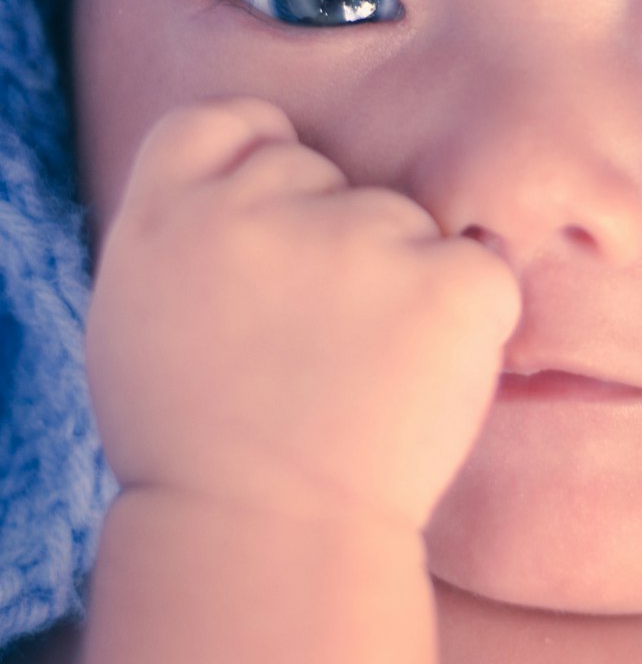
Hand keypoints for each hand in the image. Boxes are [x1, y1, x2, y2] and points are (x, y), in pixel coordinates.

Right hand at [84, 95, 521, 533]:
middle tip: (310, 345)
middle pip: (325, 173)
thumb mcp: (143, 316)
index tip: (276, 232)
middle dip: (331, 240)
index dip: (260, 165)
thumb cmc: (202, 444)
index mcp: (170, 209)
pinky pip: (477, 270)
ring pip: (403, 223)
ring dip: (398, 282)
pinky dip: (467, 319)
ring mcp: (361, 236)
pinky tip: (419, 381)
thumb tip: (250, 175)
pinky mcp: (449, 280)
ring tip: (359, 378)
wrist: (270, 541)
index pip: (232, 122)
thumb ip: (189, 230)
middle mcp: (260, 204)